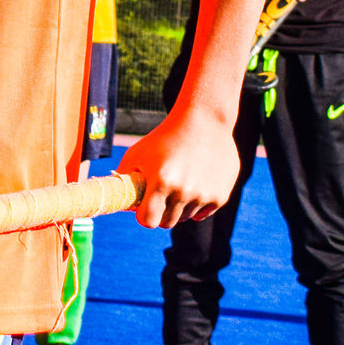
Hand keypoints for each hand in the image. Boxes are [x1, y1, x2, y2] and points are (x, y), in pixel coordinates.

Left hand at [117, 110, 239, 228]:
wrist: (204, 122)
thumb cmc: (164, 138)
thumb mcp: (137, 153)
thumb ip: (124, 179)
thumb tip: (123, 204)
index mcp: (161, 181)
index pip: (148, 221)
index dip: (144, 215)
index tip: (144, 207)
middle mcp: (184, 191)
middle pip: (166, 222)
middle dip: (161, 212)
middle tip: (162, 194)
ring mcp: (204, 195)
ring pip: (184, 217)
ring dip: (179, 206)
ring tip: (180, 181)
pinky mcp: (220, 196)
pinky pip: (202, 213)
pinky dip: (197, 204)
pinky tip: (196, 183)